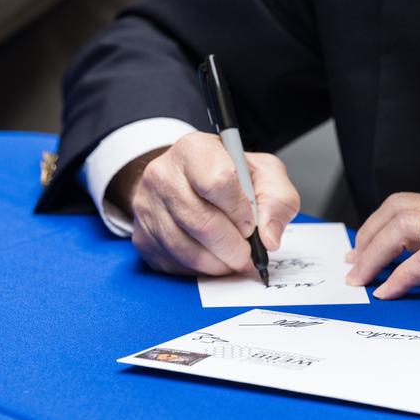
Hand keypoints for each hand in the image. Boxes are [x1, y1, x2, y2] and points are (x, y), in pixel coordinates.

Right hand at [120, 132, 299, 275]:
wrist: (187, 180)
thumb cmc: (227, 174)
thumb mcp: (263, 172)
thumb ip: (278, 199)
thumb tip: (269, 237)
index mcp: (194, 150)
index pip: (218, 181)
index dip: (240, 210)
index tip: (250, 222)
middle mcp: (163, 174)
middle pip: (202, 222)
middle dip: (233, 247)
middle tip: (247, 253)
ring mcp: (147, 206)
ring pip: (187, 249)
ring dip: (219, 263)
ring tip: (233, 258)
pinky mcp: (142, 236)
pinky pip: (174, 264)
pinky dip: (200, 270)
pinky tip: (213, 259)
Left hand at [345, 192, 419, 305]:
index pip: (414, 203)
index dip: (382, 224)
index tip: (366, 249)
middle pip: (399, 206)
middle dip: (368, 235)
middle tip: (354, 265)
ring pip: (404, 225)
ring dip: (374, 253)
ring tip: (361, 280)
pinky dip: (400, 275)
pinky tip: (389, 293)